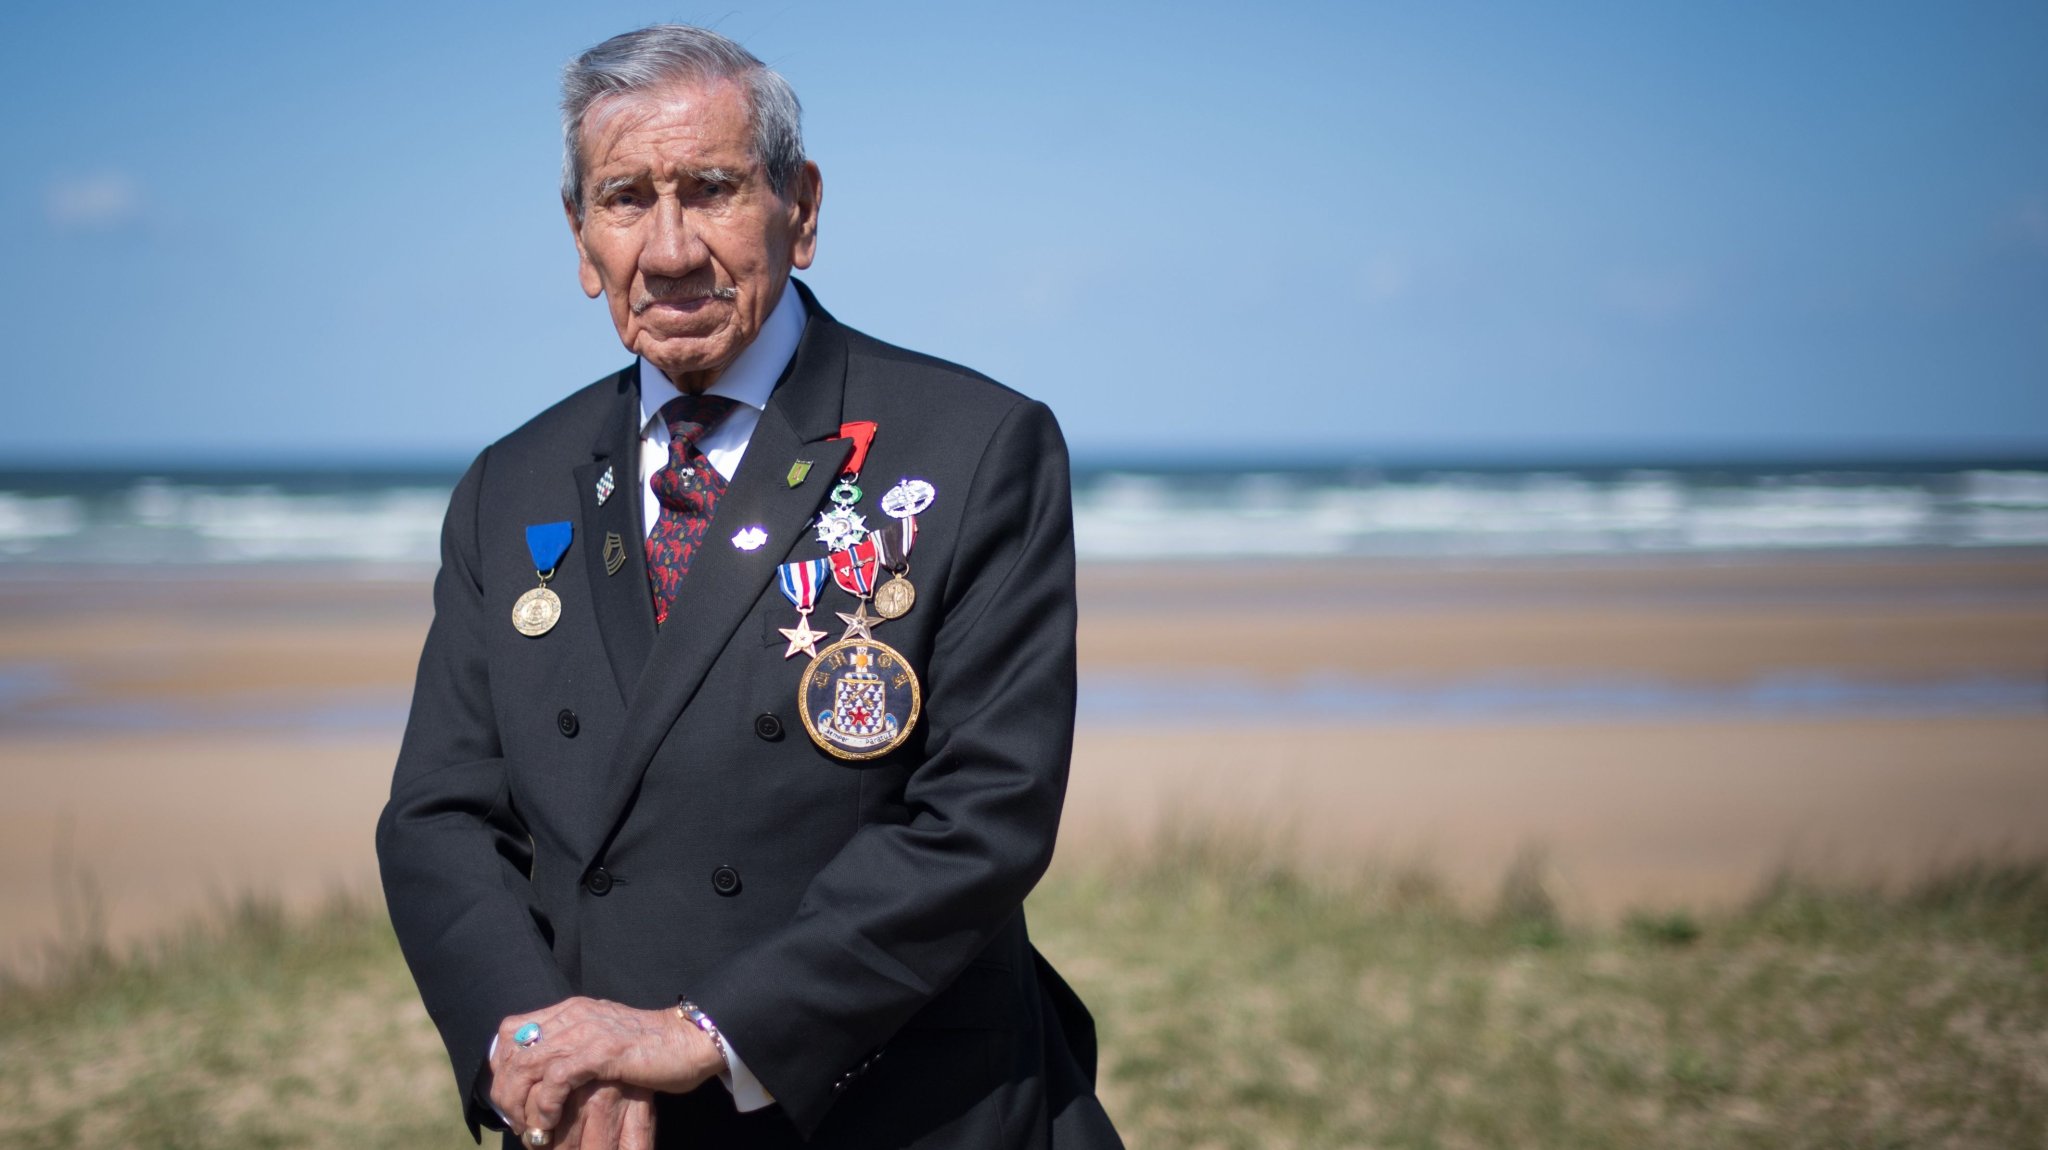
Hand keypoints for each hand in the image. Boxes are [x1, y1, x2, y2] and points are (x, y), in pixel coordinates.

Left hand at [490, 997, 722, 1138]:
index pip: (511, 1031)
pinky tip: (550, 1123)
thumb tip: (546, 1079)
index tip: (508, 1097)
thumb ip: (576, 1048)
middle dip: (506, 1092)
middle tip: (516, 1122)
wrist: (690, 1042)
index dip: (500, 1065)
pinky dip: (545, 1105)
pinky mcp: (602, 1052)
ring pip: (527, 1066)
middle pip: (513, 1051)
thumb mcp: (604, 1041)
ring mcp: (587, 1032)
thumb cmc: (651, 1051)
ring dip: (521, 1104)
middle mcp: (573, 1016)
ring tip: (532, 1129)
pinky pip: (555, 1079)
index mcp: (571, 1011)